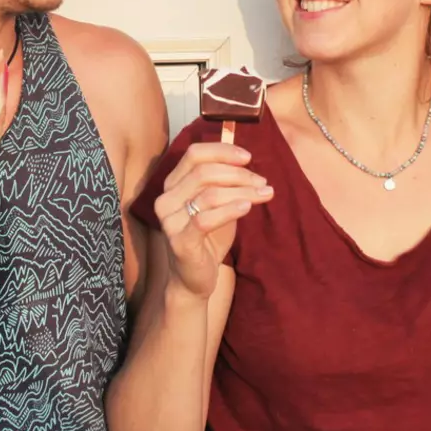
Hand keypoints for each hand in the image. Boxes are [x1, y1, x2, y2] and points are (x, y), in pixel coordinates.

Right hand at [151, 141, 271, 299]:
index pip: (194, 154)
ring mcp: (170, 221)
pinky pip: (205, 219)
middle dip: (238, 174)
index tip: (248, 157)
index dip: (222, 151)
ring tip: (264, 194)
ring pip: (208, 194)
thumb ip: (225, 183)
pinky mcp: (179, 241)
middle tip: (262, 182)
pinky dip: (230, 210)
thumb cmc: (208, 238)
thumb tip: (245, 159)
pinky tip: (247, 208)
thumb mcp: (218, 204)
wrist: (193, 279)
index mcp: (173, 184)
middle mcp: (166, 199)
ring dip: (242, 191)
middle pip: (203, 172)